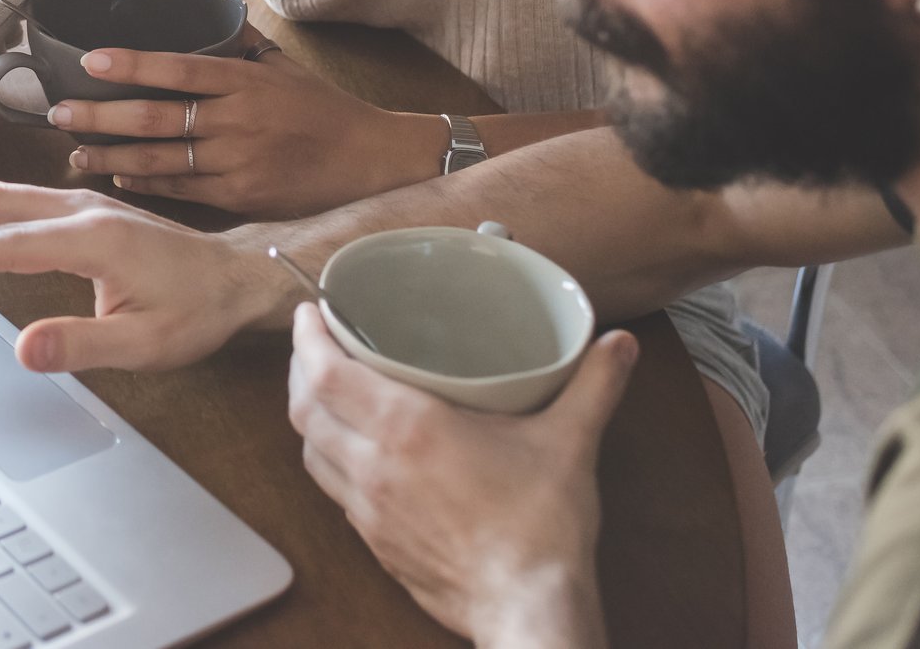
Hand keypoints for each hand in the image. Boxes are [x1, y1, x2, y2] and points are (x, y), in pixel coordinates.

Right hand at [0, 172, 288, 371]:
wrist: (236, 273)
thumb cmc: (195, 310)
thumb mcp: (145, 344)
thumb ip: (82, 344)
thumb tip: (23, 349)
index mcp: (91, 239)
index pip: (9, 245)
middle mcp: (79, 210)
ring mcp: (78, 204)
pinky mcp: (79, 209)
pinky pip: (15, 197)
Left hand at [55, 27, 425, 217]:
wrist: (370, 162)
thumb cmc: (323, 110)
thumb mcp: (284, 67)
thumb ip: (240, 44)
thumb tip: (202, 15)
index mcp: (245, 81)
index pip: (177, 67)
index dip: (131, 64)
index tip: (89, 60)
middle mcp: (237, 120)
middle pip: (155, 118)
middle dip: (100, 116)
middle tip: (58, 112)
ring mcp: (237, 161)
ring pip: (159, 159)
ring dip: (110, 156)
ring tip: (74, 151)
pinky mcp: (240, 196)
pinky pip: (181, 189)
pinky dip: (145, 183)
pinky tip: (116, 177)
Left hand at [288, 304, 637, 648]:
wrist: (527, 608)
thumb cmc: (541, 527)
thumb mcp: (569, 442)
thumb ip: (593, 385)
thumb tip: (619, 342)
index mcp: (406, 429)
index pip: (325, 372)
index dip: (308, 336)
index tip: (311, 311)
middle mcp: (372, 465)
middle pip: (304, 408)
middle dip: (301, 369)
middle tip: (316, 344)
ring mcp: (367, 509)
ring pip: (311, 450)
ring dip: (310, 416)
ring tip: (327, 391)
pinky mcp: (374, 542)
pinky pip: (333, 489)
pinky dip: (329, 458)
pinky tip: (355, 451)